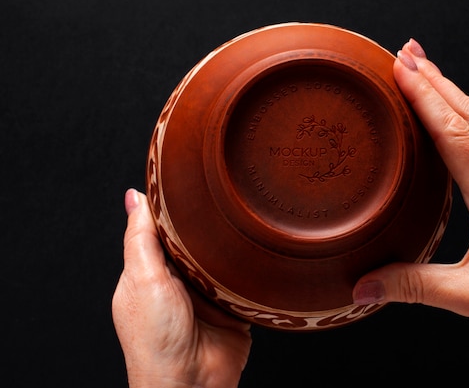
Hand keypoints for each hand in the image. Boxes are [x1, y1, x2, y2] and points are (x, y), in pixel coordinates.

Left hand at [112, 189, 250, 387]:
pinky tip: (258, 252)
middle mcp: (178, 280)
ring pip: (222, 257)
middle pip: (195, 240)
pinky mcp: (233, 306)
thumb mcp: (141, 279)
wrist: (190, 384)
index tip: (188, 177)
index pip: (162, 228)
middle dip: (208, 224)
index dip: (173, 206)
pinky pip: (245, 279)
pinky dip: (251, 270)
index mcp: (149, 271)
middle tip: (224, 196)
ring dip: (231, 247)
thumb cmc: (154, 339)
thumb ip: (140, 238)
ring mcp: (206, 294)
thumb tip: (134, 196)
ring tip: (244, 221)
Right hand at [353, 40, 468, 386]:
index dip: (425, 97)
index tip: (401, 67)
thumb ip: (412, 287)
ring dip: (452, 93)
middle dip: (437, 79)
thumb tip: (362, 286)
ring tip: (426, 72)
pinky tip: (454, 121)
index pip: (454, 132)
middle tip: (407, 52)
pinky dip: (465, 117)